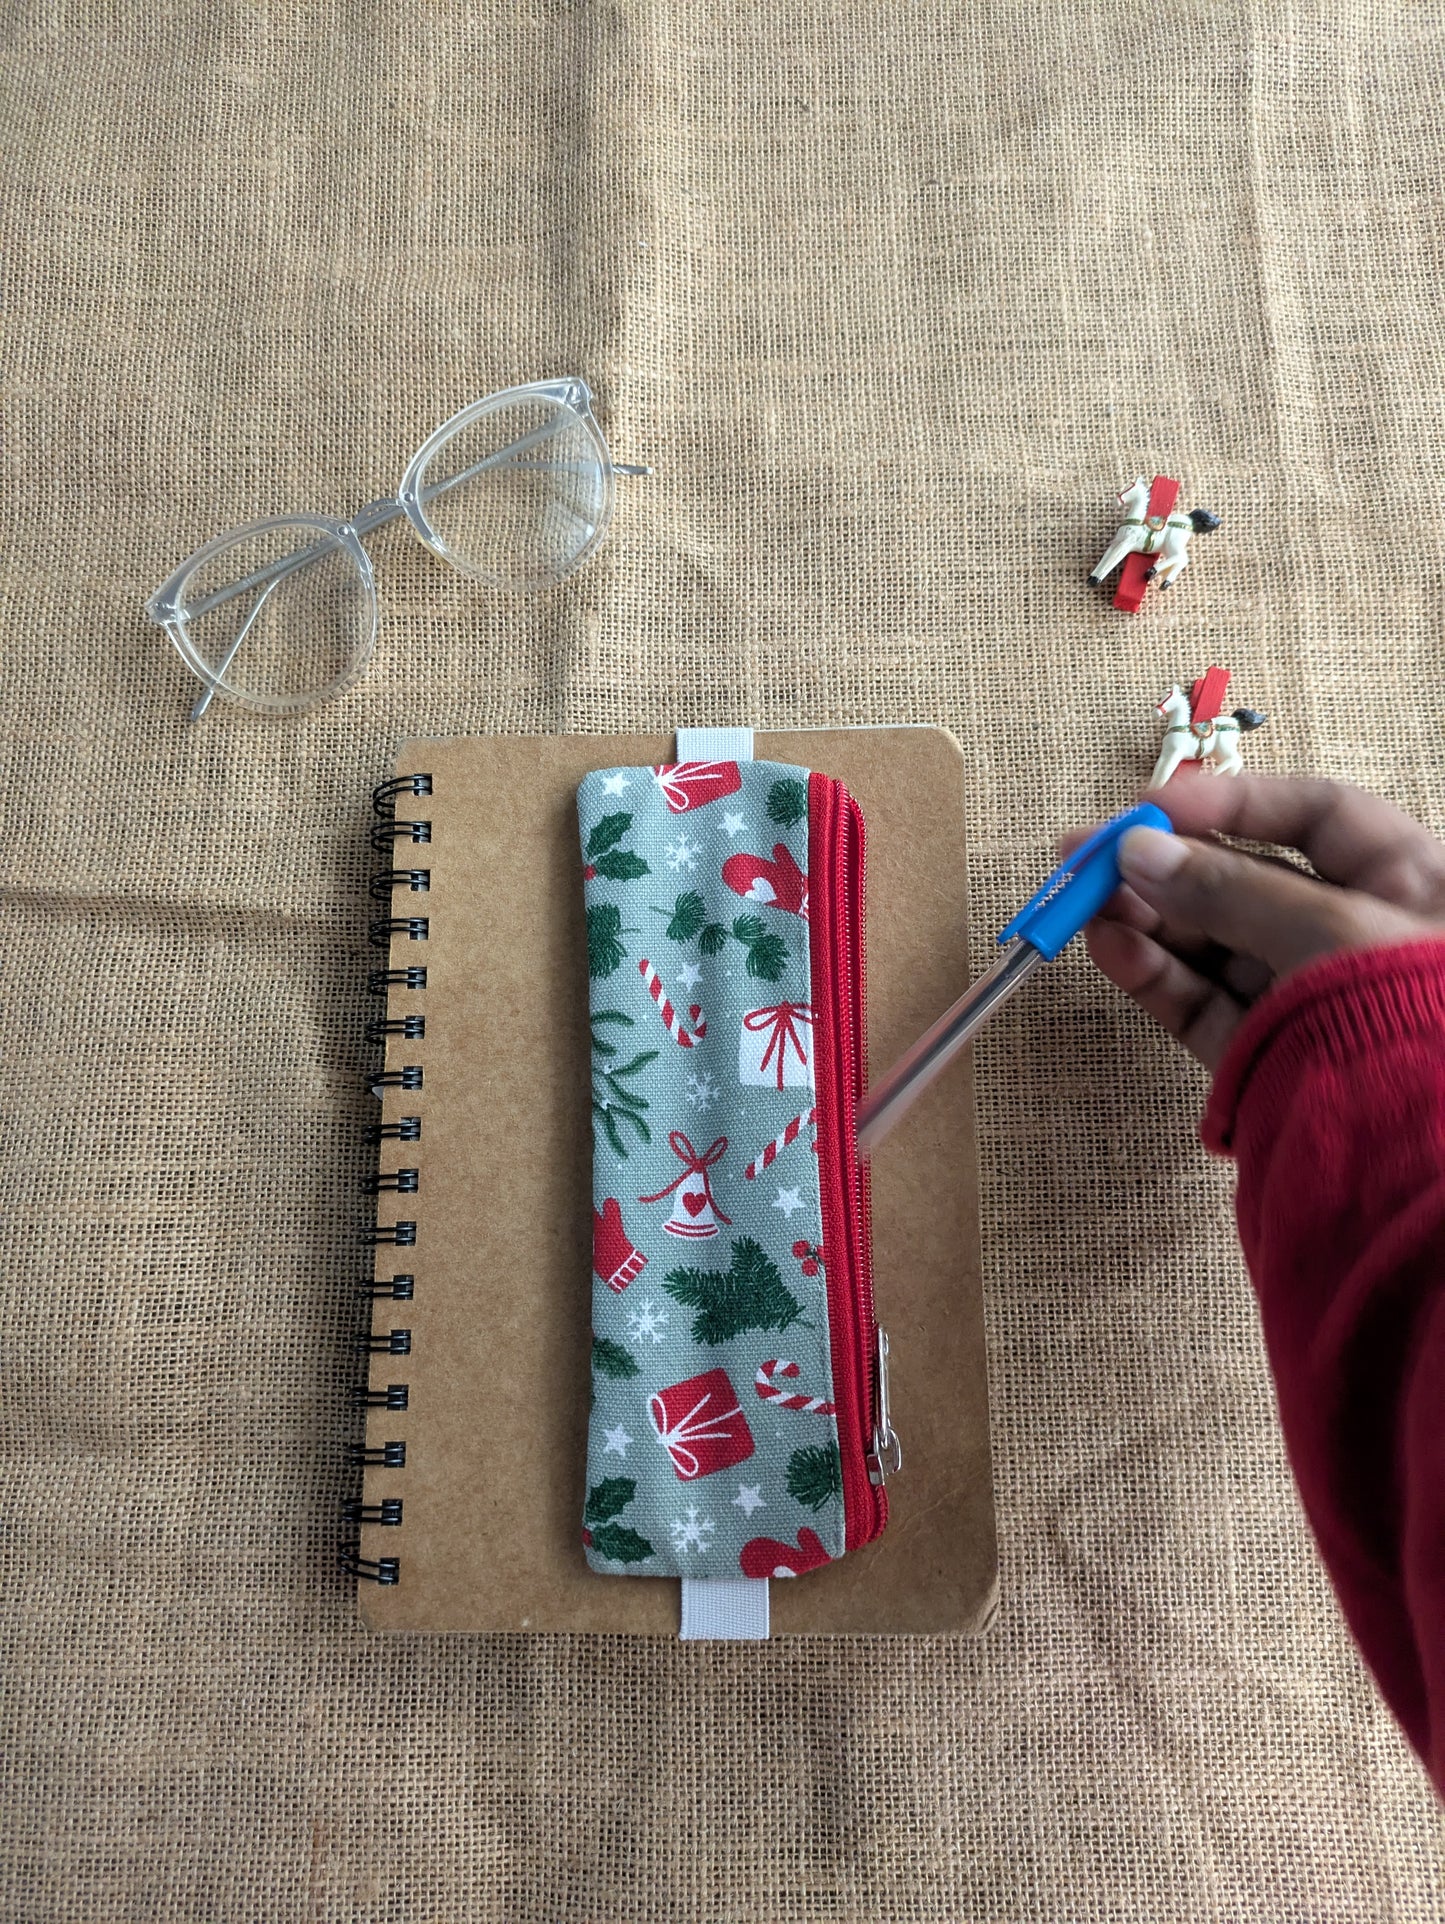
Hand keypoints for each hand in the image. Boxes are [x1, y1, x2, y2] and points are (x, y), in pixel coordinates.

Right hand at [1068, 775, 1444, 1069]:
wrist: (1421, 1164)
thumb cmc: (1418, 1025)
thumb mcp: (1328, 931)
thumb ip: (1229, 889)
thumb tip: (1140, 851)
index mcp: (1411, 886)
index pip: (1318, 817)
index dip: (1237, 803)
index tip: (1157, 807)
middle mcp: (1361, 937)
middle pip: (1250, 880)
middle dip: (1168, 865)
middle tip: (1088, 857)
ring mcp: (1310, 997)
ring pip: (1215, 943)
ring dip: (1147, 917)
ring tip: (1086, 904)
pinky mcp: (1268, 1053)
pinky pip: (1203, 1004)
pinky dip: (1154, 974)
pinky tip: (1111, 947)